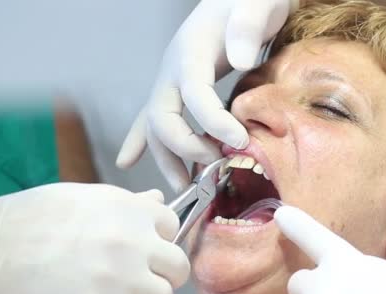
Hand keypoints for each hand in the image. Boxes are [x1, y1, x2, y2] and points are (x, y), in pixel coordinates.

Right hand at [0, 183, 188, 293]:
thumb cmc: (33, 217)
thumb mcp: (86, 197)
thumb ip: (128, 202)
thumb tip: (157, 202)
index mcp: (130, 210)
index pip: (174, 226)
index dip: (161, 241)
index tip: (147, 250)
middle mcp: (133, 241)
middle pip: (178, 266)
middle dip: (165, 274)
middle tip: (144, 279)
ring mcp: (121, 276)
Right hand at [116, 0, 297, 191]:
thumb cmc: (252, 0)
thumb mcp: (257, 5)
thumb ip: (248, 27)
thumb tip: (240, 61)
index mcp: (192, 51)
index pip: (194, 94)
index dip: (213, 122)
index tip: (239, 142)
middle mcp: (173, 69)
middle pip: (162, 117)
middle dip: (184, 148)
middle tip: (214, 166)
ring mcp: (170, 79)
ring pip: (155, 126)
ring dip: (166, 158)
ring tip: (184, 184)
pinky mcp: (177, 87)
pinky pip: (151, 118)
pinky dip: (140, 142)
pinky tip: (128, 161)